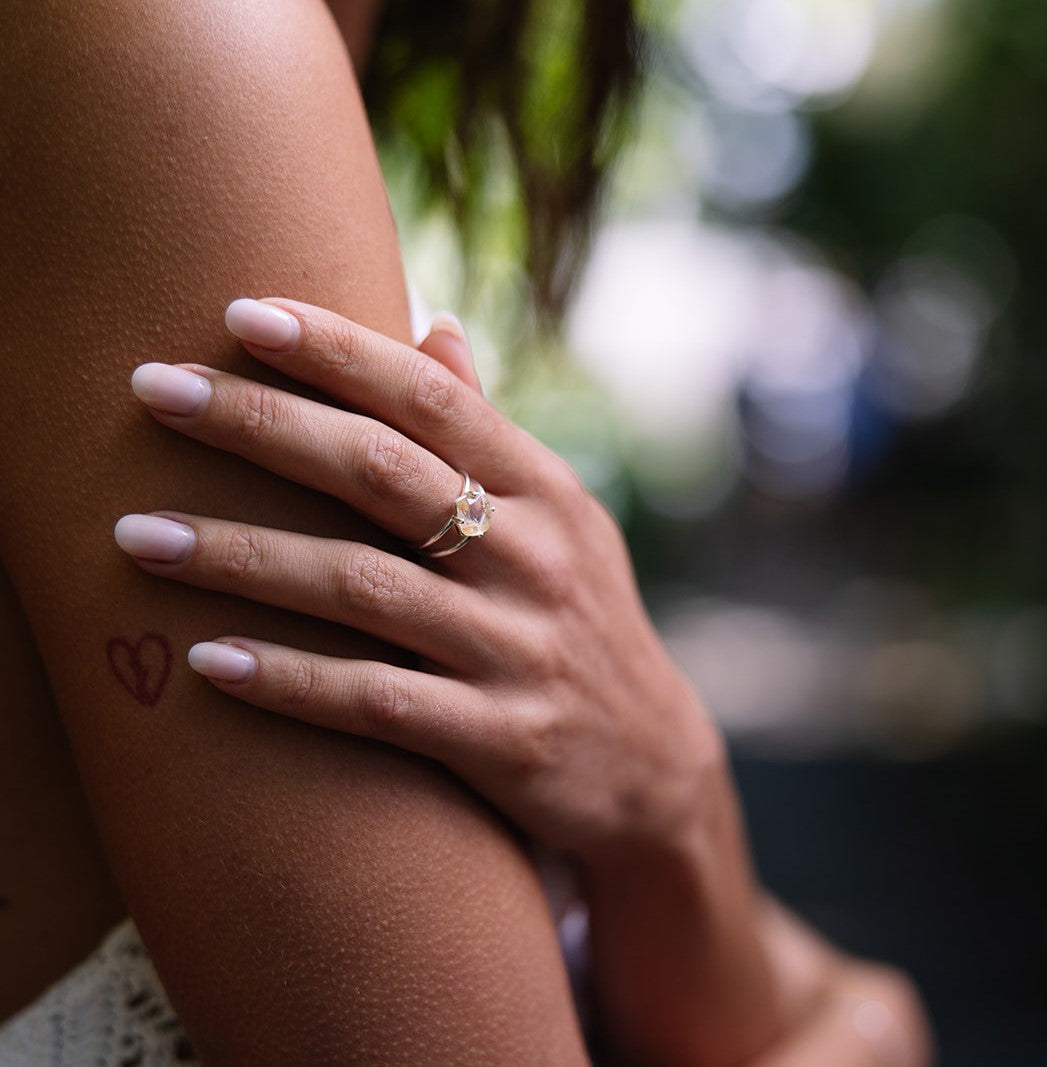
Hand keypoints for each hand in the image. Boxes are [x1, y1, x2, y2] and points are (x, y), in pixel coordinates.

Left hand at [115, 297, 722, 863]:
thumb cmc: (581, 621)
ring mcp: (517, 650)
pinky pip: (375, 703)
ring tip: (136, 534)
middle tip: (152, 389)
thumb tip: (433, 325)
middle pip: (381, 473)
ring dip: (242, 556)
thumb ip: (489, 430)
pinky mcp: (500, 740)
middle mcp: (534, 557)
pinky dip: (289, 681)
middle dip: (261, 425)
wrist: (651, 768)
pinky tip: (207, 661)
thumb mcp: (561, 519)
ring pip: (360, 587)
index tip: (240, 312)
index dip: (338, 350)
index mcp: (546, 491)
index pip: (433, 398)